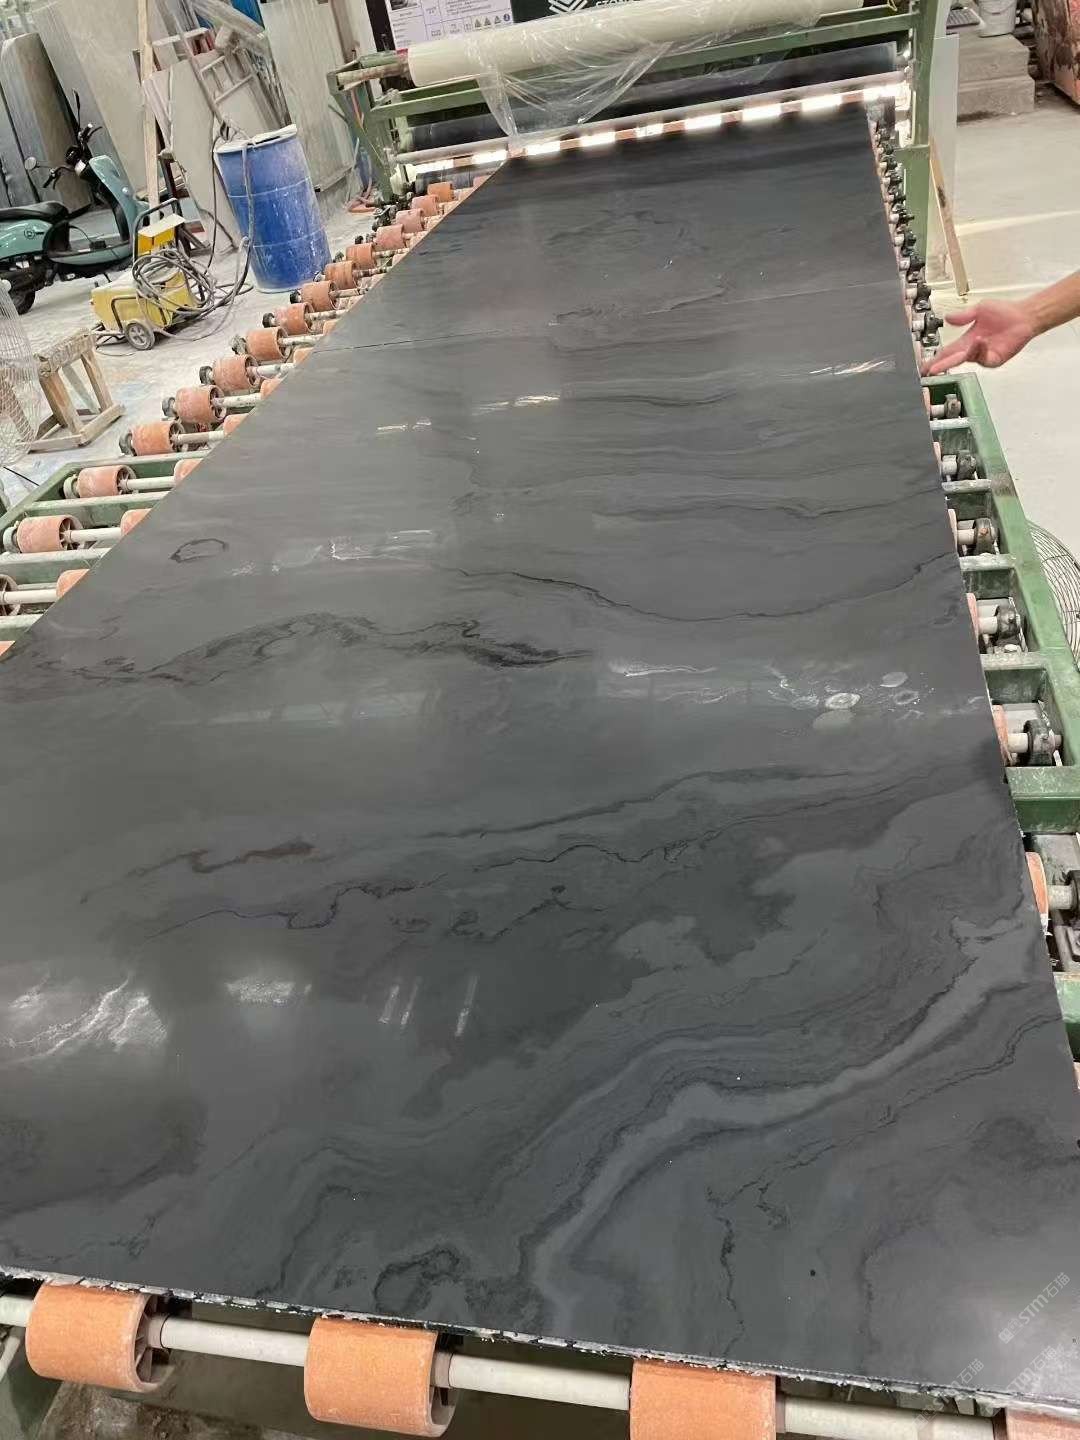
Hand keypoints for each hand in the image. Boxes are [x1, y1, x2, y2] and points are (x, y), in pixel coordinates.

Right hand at [921, 299, 1037, 375]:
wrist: (1024, 316)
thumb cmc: (1005, 312)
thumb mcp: (979, 309)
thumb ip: (963, 316)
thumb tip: (947, 318)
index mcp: (966, 340)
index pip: (947, 352)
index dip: (936, 359)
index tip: (924, 366)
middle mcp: (973, 349)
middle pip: (953, 360)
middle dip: (941, 365)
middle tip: (931, 370)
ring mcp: (983, 355)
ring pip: (968, 358)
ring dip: (967, 351)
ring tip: (974, 339)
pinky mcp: (994, 359)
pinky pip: (983, 358)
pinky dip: (980, 350)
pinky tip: (981, 340)